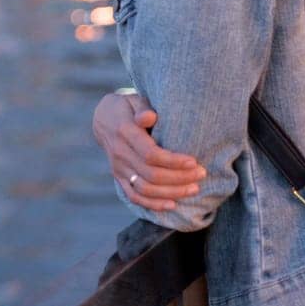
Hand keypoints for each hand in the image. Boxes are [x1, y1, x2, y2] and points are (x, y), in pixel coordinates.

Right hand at [92, 91, 205, 210]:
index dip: (173, 161)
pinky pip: (134, 196)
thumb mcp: (135, 101)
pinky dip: (153, 204)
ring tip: (193, 188)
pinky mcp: (119, 177)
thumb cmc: (128, 108)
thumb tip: (150, 117)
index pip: (150, 154)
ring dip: (171, 192)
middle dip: (179, 178)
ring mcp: (118, 168)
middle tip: (201, 174)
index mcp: (124, 132)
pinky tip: (172, 204)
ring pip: (145, 189)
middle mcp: (120, 153)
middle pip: (151, 175)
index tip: (193, 162)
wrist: (103, 120)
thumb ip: (143, 109)